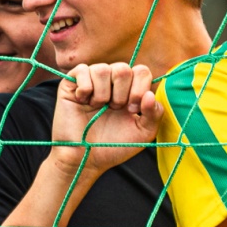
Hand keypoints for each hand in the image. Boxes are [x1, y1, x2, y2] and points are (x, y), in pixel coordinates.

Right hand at [50, 63, 160, 178]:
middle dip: (121, 93)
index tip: (132, 110)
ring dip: (102, 94)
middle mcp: (111, 81)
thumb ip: (155, 114)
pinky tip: (83, 101)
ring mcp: (91, 80)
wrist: (85, 157)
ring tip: (98, 107)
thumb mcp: (143, 133)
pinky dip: (86, 88)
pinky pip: (83, 70)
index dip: (139, 89)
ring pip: (103, 69)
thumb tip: (150, 94)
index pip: (141, 71)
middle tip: (113, 109)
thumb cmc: (113, 145)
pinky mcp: (71, 83)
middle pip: (122, 69)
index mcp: (129, 89)